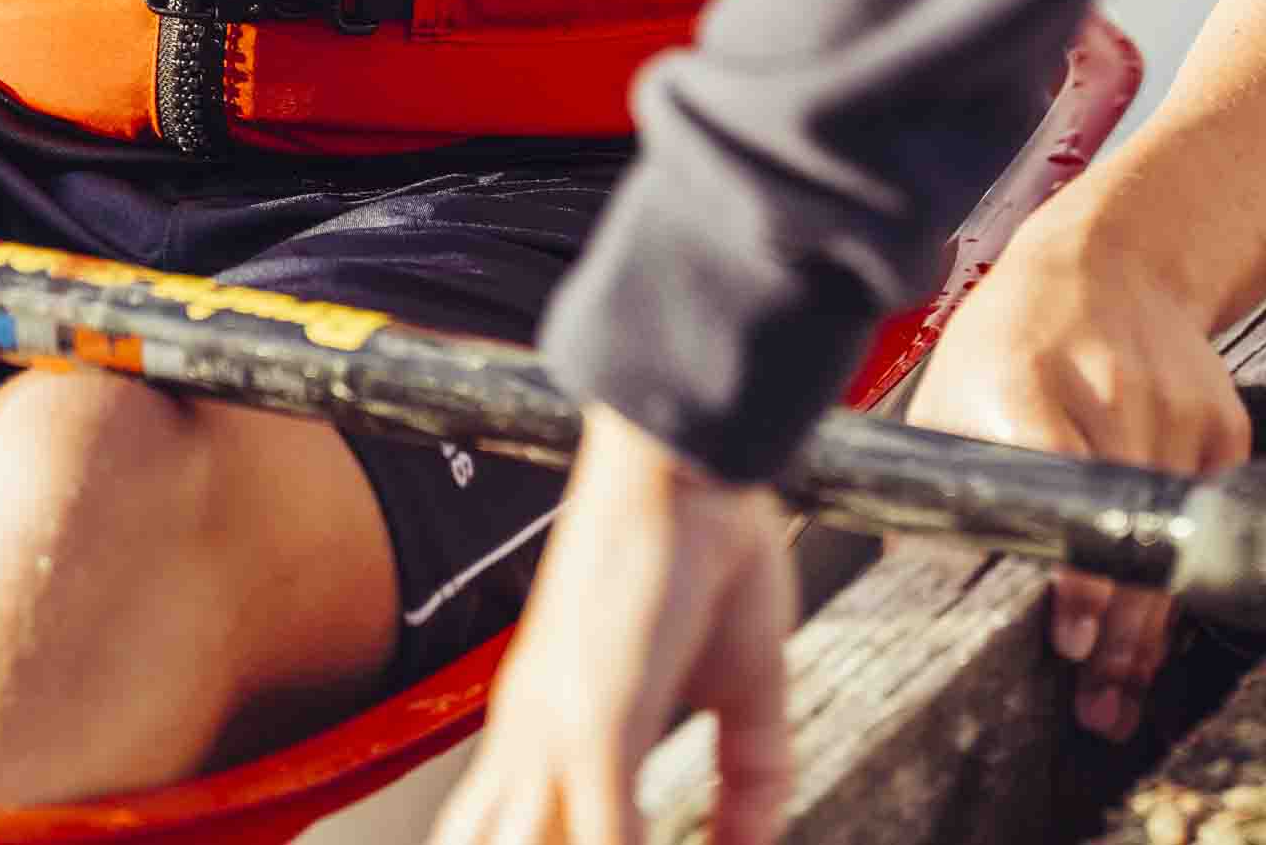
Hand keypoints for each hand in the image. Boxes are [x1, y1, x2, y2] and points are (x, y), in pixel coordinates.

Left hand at [439, 411, 801, 844]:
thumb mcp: (749, 682)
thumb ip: (752, 771)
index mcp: (547, 731)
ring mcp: (551, 739)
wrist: (690, 459)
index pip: (505, 841)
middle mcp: (528, 743)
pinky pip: (602, 843)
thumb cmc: (711, 548)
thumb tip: (760, 844)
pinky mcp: (591, 725)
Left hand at [902, 226, 1247, 737]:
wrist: (1110, 263)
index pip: (1064, 486)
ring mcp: (1176, 405)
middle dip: (1116, 627)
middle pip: (1129, 531)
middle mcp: (1112, 391)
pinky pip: (1206, 517)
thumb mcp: (948, 400)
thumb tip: (901, 594)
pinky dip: (1182, 576)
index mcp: (1028, 385)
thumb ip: (931, 492)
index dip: (1075, 571)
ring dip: (1150, 622)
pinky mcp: (1222, 420)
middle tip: (1095, 696)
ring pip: (1175, 539)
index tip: (1070, 633)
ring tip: (1120, 685)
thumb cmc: (1013, 341)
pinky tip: (1154, 622)